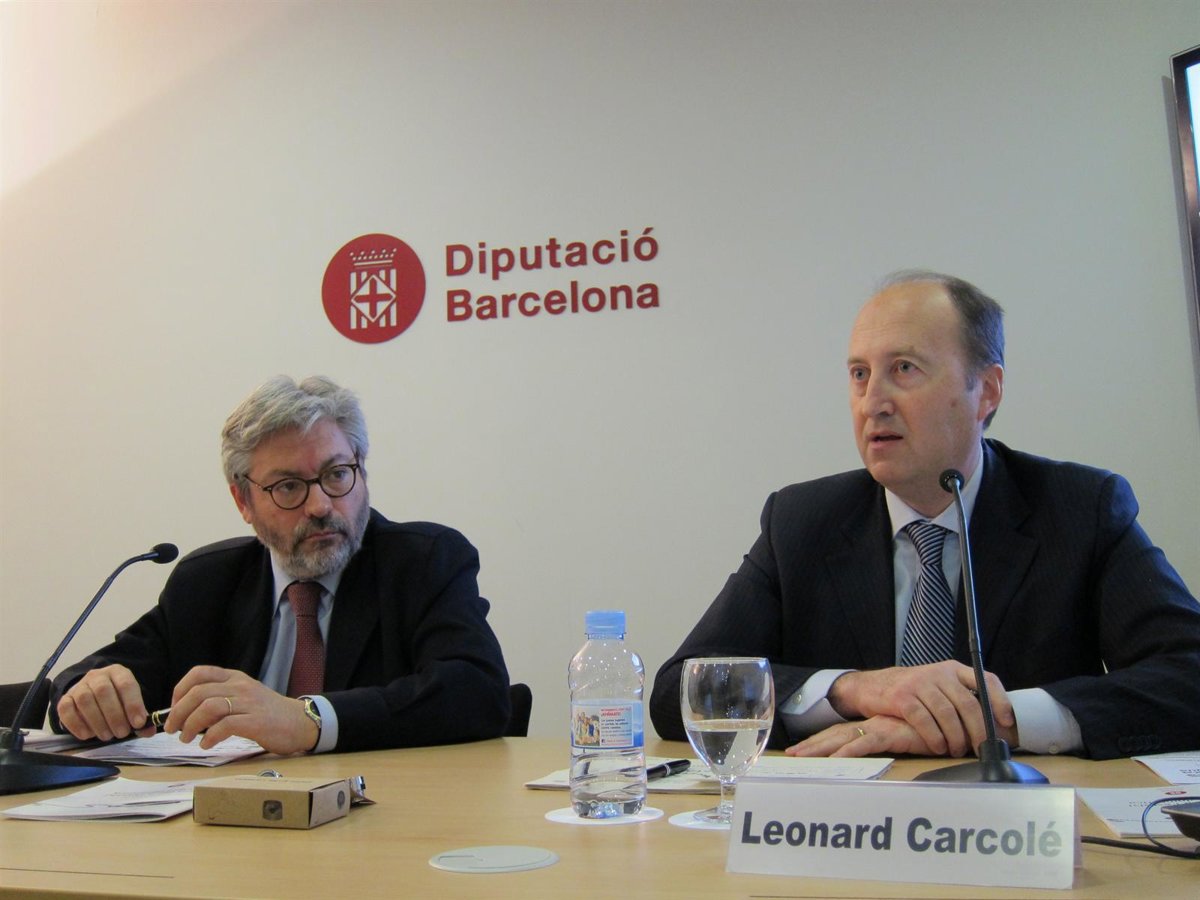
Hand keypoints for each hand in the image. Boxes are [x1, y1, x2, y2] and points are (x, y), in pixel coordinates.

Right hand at [57, 664, 154, 741]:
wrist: (93, 694)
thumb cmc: (117, 700)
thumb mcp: (130, 704)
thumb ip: (139, 717)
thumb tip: (148, 731)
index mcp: (118, 672)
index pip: (126, 684)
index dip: (133, 704)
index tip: (138, 723)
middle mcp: (97, 676)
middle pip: (103, 691)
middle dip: (114, 716)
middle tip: (121, 733)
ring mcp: (79, 686)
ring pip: (85, 700)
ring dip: (97, 721)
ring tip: (107, 736)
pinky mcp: (65, 698)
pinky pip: (66, 709)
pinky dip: (76, 724)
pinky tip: (88, 735)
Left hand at [163, 666, 318, 754]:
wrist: (301, 722)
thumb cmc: (268, 713)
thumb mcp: (244, 697)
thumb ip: (221, 698)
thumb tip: (186, 714)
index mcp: (235, 678)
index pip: (200, 672)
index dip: (180, 689)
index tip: (173, 707)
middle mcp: (241, 686)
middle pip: (198, 692)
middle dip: (178, 712)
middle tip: (172, 729)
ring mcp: (249, 703)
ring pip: (208, 707)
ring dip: (190, 725)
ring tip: (186, 738)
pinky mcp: (256, 721)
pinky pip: (225, 725)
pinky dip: (209, 736)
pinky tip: (206, 744)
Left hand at [785, 715, 939, 756]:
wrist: (952, 712)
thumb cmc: (938, 727)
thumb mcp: (914, 736)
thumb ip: (903, 740)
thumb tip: (895, 750)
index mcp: (877, 724)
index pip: (843, 732)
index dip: (822, 740)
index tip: (802, 749)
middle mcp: (874, 723)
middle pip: (836, 734)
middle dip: (813, 746)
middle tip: (791, 756)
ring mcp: (880, 726)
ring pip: (843, 737)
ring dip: (821, 748)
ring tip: (800, 759)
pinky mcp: (891, 732)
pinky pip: (865, 743)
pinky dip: (848, 753)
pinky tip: (834, 761)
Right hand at [827, 662, 1013, 756]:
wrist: (871, 686)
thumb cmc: (911, 692)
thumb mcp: (937, 686)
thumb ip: (960, 697)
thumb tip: (992, 725)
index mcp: (952, 669)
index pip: (984, 679)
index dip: (999, 700)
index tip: (1005, 722)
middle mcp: (938, 673)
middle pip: (968, 703)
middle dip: (978, 730)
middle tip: (981, 748)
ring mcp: (919, 683)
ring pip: (947, 714)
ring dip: (956, 738)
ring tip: (957, 750)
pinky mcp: (902, 697)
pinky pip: (924, 720)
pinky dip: (934, 738)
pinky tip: (937, 747)